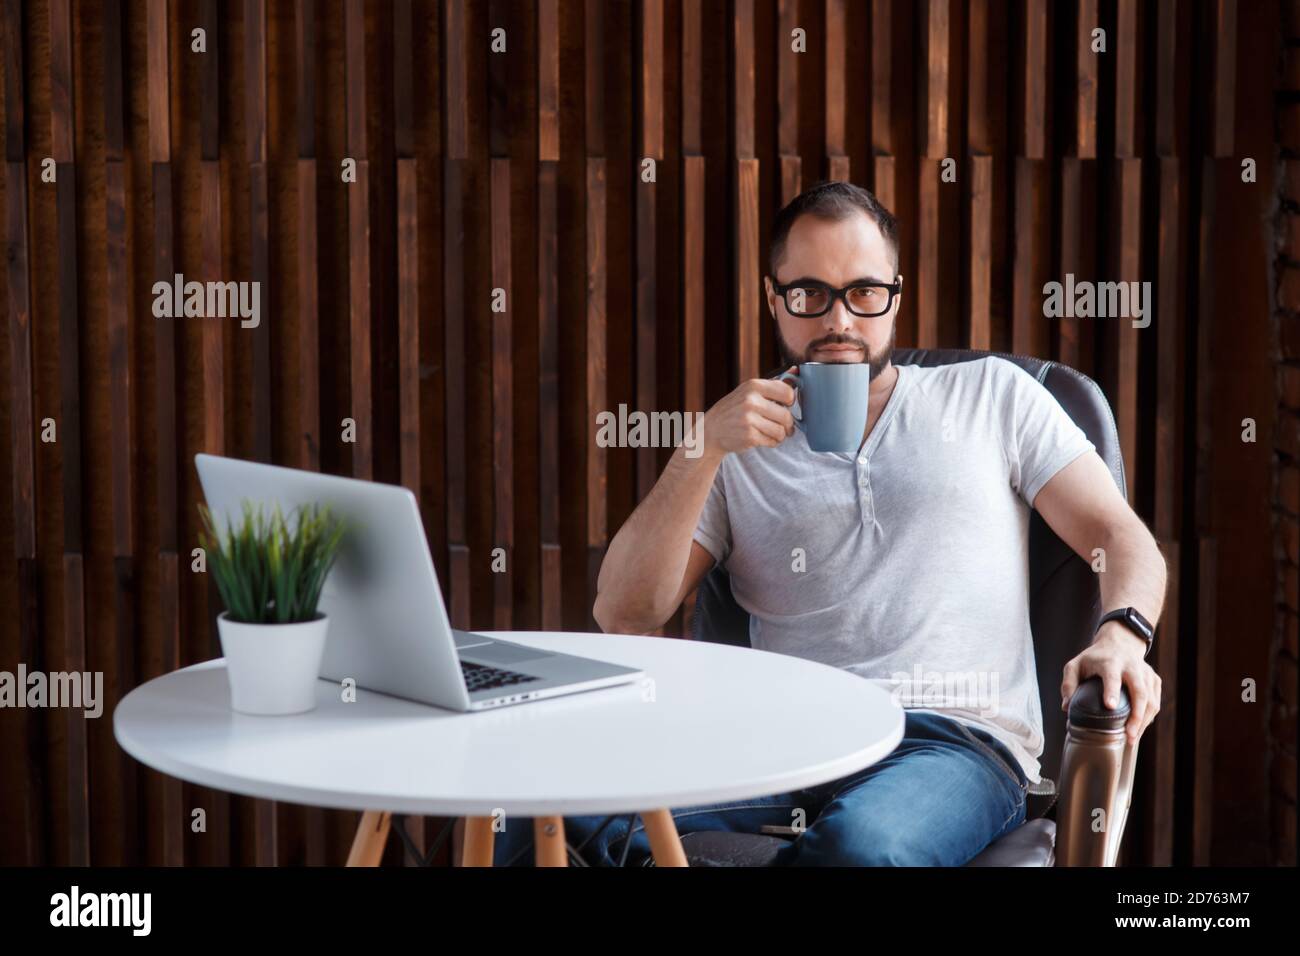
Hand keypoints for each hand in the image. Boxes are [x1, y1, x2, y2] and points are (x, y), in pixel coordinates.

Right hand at [699, 367, 798, 458]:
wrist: (712, 430)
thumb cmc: (735, 409)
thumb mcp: (750, 391)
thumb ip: (773, 383)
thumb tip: (796, 370)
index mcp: (753, 385)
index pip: (787, 392)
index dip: (790, 401)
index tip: (784, 405)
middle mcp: (751, 401)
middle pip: (786, 415)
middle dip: (787, 424)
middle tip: (783, 426)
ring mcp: (749, 419)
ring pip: (781, 431)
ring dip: (780, 435)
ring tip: (771, 432)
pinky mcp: (749, 436)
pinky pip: (773, 441)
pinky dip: (771, 442)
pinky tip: (762, 438)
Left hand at [1059, 621, 1161, 745]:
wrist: (1120, 642)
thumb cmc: (1094, 658)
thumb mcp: (1075, 665)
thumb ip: (1069, 684)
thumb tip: (1066, 707)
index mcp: (1110, 662)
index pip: (1112, 677)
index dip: (1111, 691)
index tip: (1110, 706)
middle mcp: (1132, 667)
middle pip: (1140, 691)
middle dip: (1136, 715)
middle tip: (1129, 735)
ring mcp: (1146, 673)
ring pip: (1151, 700)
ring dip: (1143, 721)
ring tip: (1132, 739)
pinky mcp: (1154, 680)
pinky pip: (1155, 702)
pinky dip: (1148, 718)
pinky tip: (1138, 729)